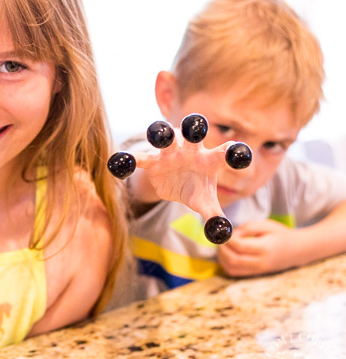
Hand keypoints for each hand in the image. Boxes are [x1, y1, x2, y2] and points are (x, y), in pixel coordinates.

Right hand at [107, 114, 251, 243]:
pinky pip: (139, 158)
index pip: (225, 152)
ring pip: (166, 136)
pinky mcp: (152, 160)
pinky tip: (117, 163)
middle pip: (194, 133)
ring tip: (159, 134)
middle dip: (194, 127)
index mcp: (210, 159)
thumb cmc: (195, 188)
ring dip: (162, 133)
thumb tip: (224, 234)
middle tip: (196, 125)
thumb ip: (215, 216)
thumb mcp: (205, 202)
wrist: (173, 183)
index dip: (233, 152)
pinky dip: (129, 160)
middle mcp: (191, 149)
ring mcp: (170, 152)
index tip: (240, 153)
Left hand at [218, 219, 296, 276]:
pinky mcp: (254, 274)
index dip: (228, 239)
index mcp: (265, 248)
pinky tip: (226, 254)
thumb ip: (248, 227)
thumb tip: (232, 234)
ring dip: (222, 257)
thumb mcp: (267, 225)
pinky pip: (235, 273)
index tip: (224, 232)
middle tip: (220, 239)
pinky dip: (226, 264)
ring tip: (222, 246)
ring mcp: (258, 270)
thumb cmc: (280, 235)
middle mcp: (261, 262)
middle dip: (222, 248)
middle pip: (234, 259)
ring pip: (232, 268)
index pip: (241, 246)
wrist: (296, 250)